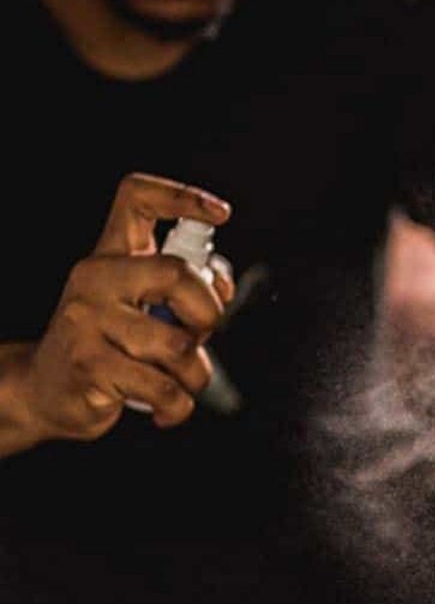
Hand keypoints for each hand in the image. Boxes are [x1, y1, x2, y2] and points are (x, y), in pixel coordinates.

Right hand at [16, 173, 233, 441]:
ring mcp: (87, 321)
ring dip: (196, 373)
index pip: (138, 199)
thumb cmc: (105, 344)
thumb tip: (222, 286)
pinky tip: (169, 406)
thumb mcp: (140, 303)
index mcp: (111, 255)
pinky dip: (179, 405)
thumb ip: (185, 288)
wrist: (44, 391)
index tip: (221, 212)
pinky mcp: (90, 366)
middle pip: (176, 273)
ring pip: (177, 344)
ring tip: (183, 380)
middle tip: (203, 332)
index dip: (184, 197)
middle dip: (208, 311)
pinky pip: (162, 388)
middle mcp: (96, 279)